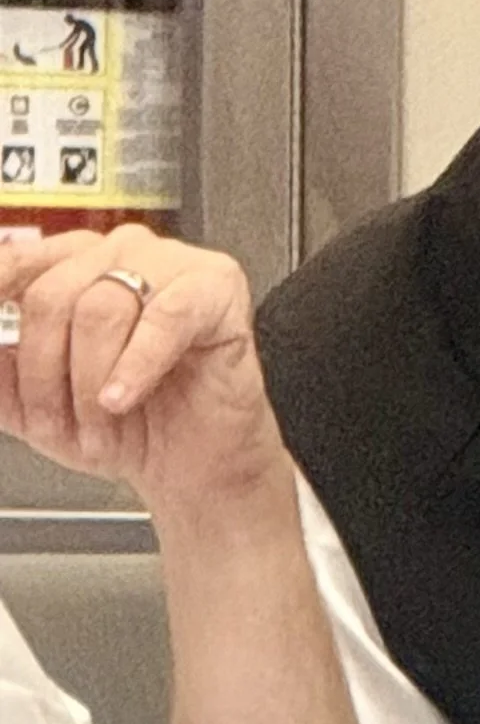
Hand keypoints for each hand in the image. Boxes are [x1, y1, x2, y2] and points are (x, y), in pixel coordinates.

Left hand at [0, 221, 286, 522]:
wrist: (196, 469)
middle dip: (44, 373)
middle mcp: (118, 254)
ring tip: (102, 425)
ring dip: (92, 383)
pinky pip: (164, 319)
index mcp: (72, 265)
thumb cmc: (130, 428)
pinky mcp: (216, 289)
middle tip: (55, 423)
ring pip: (101, 308)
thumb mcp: (38, 408)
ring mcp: (170, 264)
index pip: (16, 262)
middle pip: (50, 294)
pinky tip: (123, 398)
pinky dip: (136, 367)